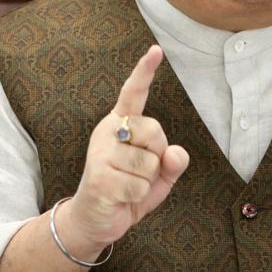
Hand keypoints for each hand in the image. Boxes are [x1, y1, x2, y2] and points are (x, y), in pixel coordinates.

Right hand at [63, 45, 189, 247]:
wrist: (94, 220)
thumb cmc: (127, 191)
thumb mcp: (158, 177)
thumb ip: (172, 163)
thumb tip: (176, 154)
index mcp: (120, 123)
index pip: (133, 93)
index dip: (144, 72)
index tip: (156, 50)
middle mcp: (107, 131)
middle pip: (154, 131)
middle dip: (156, 156)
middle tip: (138, 171)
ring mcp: (100, 153)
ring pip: (149, 163)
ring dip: (146, 182)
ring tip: (126, 186)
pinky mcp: (98, 176)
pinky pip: (139, 185)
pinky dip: (137, 196)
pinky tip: (120, 197)